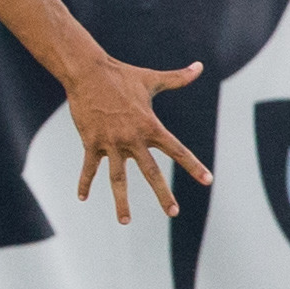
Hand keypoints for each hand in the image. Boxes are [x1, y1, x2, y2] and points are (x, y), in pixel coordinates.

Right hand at [63, 56, 211, 222]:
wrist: (88, 73)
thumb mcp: (151, 79)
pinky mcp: (91, 142)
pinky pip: (89, 167)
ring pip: (118, 178)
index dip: (193, 166)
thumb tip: (200, 66)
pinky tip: (82, 197)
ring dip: (121, 201)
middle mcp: (133, 138)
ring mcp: (111, 142)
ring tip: (125, 222)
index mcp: (150, 126)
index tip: (207, 181)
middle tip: (173, 212)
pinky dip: (85, 182)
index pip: (177, 150)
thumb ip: (178, 78)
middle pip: (150, 172)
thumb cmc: (121, 75)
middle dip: (162, 194)